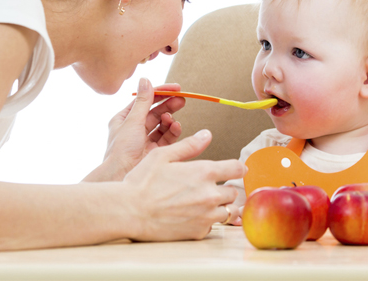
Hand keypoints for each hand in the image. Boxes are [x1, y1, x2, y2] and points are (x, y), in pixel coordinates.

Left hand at [84, 78, 184, 181]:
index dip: (161, 92)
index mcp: (124, 119)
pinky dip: (172, 131)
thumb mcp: (132, 121)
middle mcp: (135, 129)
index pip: (145, 100)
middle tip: (181, 100)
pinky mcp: (155, 151)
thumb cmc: (121, 151)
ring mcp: (145, 140)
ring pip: (162, 125)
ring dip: (170, 119)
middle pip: (156, 112)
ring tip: (172, 119)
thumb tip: (146, 79)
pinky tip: (175, 128)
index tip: (176, 88)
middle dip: (169, 105)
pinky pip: (167, 137)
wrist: (120, 176)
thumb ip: (143, 101)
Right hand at [122, 129, 247, 240]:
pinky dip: (206, 221)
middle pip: (233, 192)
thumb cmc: (142, 182)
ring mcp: (206, 216)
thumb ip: (189, 145)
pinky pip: (212, 226)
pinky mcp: (198, 232)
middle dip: (224, 189)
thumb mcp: (162, 155)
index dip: (237, 168)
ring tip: (202, 204)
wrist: (129, 212)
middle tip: (209, 189)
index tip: (235, 170)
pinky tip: (190, 216)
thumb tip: (206, 134)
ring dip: (219, 207)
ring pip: (227, 211)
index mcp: (204, 172)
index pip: (237, 169)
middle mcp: (210, 195)